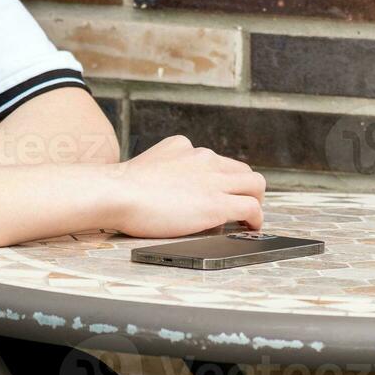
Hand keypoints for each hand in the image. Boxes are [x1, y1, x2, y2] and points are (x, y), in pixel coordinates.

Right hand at [107, 134, 266, 237]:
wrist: (118, 193)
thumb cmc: (121, 188)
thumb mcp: (147, 166)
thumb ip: (165, 171)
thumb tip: (170, 190)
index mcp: (184, 147)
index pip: (214, 159)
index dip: (220, 179)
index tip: (215, 193)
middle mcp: (203, 157)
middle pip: (241, 169)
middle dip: (243, 187)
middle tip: (238, 205)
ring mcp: (212, 180)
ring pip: (255, 183)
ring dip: (256, 200)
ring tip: (250, 217)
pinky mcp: (217, 203)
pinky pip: (252, 207)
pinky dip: (257, 218)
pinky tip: (251, 227)